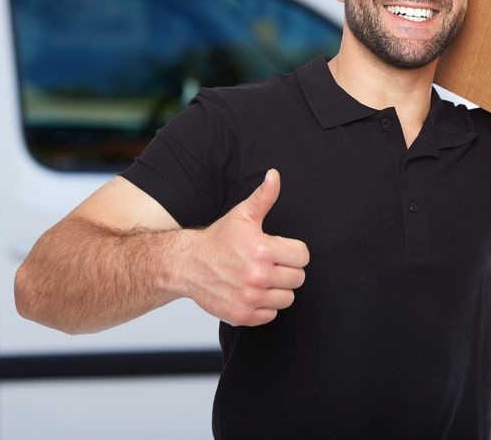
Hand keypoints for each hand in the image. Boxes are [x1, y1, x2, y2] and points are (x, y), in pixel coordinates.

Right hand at [185, 169, 309, 325]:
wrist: (187, 264)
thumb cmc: (219, 238)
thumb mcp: (242, 215)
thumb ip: (264, 196)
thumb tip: (274, 175)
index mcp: (262, 249)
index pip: (303, 256)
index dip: (292, 251)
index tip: (278, 250)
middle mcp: (257, 276)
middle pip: (298, 278)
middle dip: (286, 270)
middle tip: (268, 264)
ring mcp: (250, 298)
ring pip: (287, 298)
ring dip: (278, 289)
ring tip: (261, 278)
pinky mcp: (242, 315)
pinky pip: (271, 314)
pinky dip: (264, 306)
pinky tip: (251, 292)